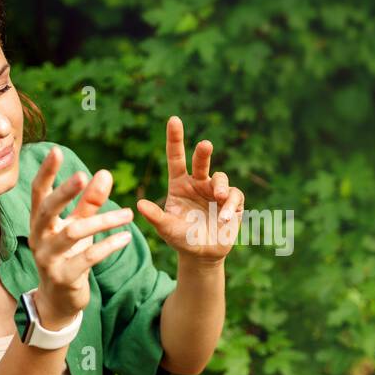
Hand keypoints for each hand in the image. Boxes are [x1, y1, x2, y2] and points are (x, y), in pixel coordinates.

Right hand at [29, 147, 132, 328]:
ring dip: (103, 221)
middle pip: (47, 210)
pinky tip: (126, 238)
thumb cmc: (68, 254)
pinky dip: (108, 246)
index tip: (57, 150)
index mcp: (40, 221)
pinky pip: (87, 258)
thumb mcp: (78, 226)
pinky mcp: (63, 276)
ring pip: (73, 233)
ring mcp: (48, 258)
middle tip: (83, 175)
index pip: (39, 192)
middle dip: (64, 192)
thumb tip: (105, 172)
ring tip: (128, 214)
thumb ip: (89, 201)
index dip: (47, 172)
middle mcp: (39, 237)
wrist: (59, 299)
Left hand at [136, 116, 244, 263]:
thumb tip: (139, 204)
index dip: (175, 138)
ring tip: (218, 197)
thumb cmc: (182, 239)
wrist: (203, 254)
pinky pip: (234, 196)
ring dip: (220, 186)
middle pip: (201, 161)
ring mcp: (216, 191)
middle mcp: (198, 182)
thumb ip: (156, 217)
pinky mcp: (232, 202)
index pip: (176, 157)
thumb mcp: (167, 229)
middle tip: (205, 144)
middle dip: (203, 152)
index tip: (174, 119)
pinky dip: (230, 205)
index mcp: (179, 184)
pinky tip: (224, 218)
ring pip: (220, 177)